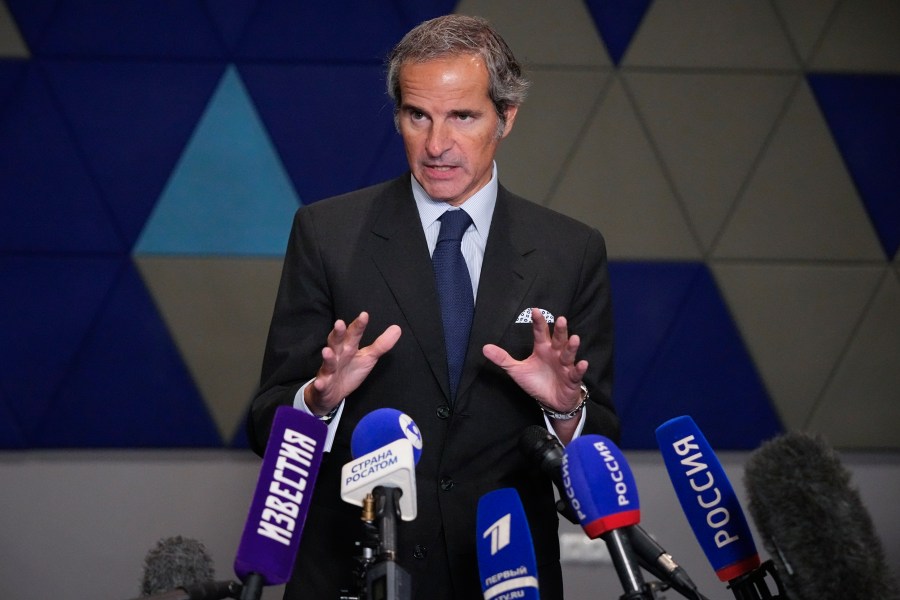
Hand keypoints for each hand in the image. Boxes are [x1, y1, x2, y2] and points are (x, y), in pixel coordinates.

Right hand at [305, 311, 400, 415]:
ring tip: (327, 351)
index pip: (353, 334)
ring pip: (327, 362)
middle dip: (337, 333)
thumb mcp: (368, 357)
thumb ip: (381, 344)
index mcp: (348, 347)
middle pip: (336, 342)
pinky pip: (321, 384)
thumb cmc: (350, 370)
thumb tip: (397, 328)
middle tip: (339, 323)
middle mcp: (337, 355)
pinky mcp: (323, 385)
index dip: (359, 325)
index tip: (364, 315)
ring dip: (327, 357)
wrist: (332, 393)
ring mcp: (328, 370)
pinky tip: (320, 383)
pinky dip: (320, 384)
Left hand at [483, 308, 586, 439]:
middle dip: (560, 330)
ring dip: (572, 347)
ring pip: (569, 354)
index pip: (541, 333)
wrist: (551, 401)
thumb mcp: (517, 370)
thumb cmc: (536, 382)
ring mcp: (565, 366)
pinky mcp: (571, 379)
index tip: (535, 310)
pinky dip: (580, 369)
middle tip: (561, 319)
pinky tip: (582, 363)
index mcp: (543, 349)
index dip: (538, 322)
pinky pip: (576, 373)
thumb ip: (503, 358)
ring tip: (574, 338)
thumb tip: (485, 348)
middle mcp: (555, 354)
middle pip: (558, 339)